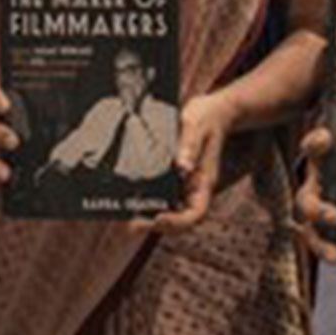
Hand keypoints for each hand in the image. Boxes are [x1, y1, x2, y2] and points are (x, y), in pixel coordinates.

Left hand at [136, 92, 235, 234]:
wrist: (210, 110)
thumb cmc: (206, 118)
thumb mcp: (197, 126)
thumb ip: (190, 146)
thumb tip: (182, 167)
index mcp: (205, 182)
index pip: (195, 214)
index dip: (177, 222)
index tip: (158, 218)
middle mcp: (193, 189)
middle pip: (178, 219)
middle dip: (155, 224)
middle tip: (131, 224)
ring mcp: (182, 185)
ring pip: (167, 210)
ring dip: (147, 216)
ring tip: (125, 216)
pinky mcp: (171, 178)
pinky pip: (159, 195)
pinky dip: (145, 200)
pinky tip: (128, 197)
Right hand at [292, 126, 335, 264]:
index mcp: (326, 151)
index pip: (314, 144)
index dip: (316, 143)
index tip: (325, 138)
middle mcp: (320, 177)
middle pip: (305, 195)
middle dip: (315, 207)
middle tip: (333, 215)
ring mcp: (326, 198)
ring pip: (312, 224)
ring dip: (320, 240)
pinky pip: (331, 237)